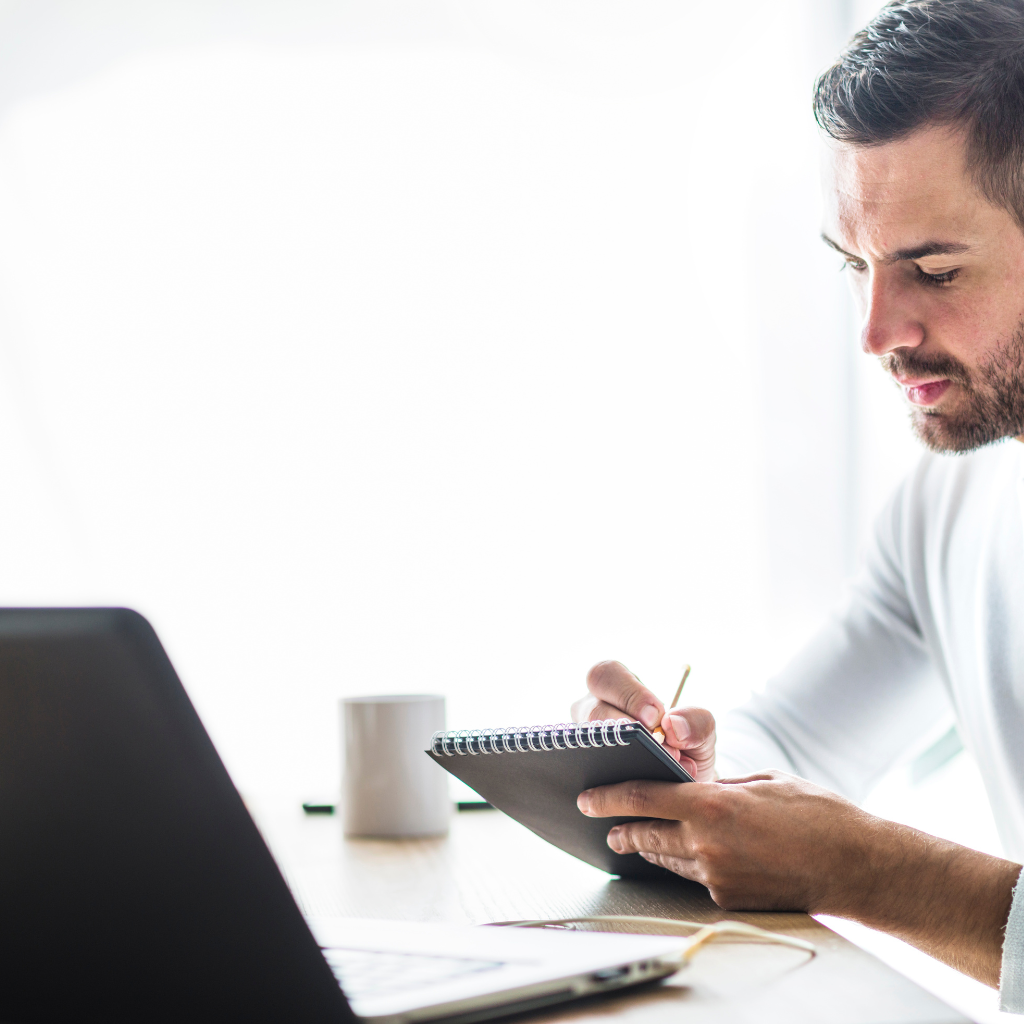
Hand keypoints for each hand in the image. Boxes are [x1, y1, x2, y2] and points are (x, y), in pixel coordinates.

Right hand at [570, 660, 716, 780]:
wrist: (685, 788)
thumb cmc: (686, 748)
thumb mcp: (701, 731)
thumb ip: (697, 721)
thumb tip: (672, 725)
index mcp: (618, 687)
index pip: (607, 674)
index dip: (628, 693)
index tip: (655, 716)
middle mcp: (594, 710)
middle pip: (591, 708)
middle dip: (622, 725)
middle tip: (654, 743)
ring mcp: (587, 741)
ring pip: (587, 741)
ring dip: (621, 755)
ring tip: (657, 767)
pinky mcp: (587, 771)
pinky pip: (588, 773)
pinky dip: (614, 782)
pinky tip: (639, 789)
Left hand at [577, 769, 1020, 986]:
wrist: (857, 866)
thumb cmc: (818, 814)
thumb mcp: (765, 780)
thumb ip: (724, 785)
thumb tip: (698, 784)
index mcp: (712, 805)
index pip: (643, 798)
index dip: (609, 797)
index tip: (588, 797)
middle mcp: (707, 843)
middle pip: (646, 834)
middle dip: (622, 828)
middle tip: (605, 825)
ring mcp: (717, 876)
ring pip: (669, 858)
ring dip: (649, 848)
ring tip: (632, 840)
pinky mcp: (730, 899)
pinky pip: (697, 877)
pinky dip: (686, 864)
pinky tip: (683, 856)